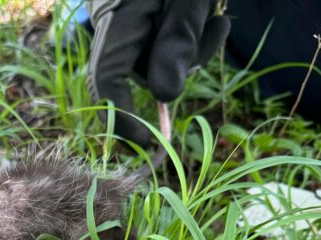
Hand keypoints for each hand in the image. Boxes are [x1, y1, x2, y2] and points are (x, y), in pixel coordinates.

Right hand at [87, 0, 229, 147]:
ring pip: (155, 61)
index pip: (105, 78)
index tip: (148, 142)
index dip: (122, 117)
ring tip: (215, 18)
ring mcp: (124, 21)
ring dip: (191, 50)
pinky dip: (187, 41)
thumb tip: (165, 97)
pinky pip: (159, 46)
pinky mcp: (138, 19)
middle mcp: (112, 21)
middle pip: (140, 70)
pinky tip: (209, 18)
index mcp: (116, 16)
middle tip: (215, 29)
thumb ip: (178, 40)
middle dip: (180, 67)